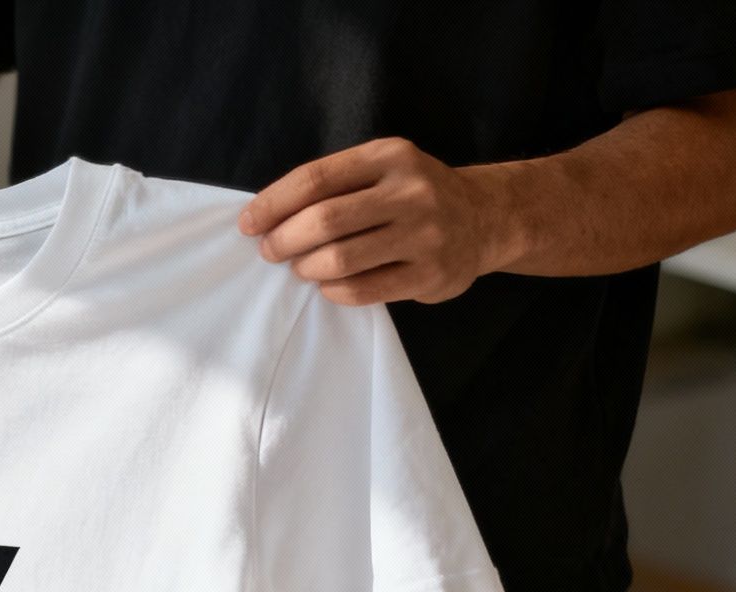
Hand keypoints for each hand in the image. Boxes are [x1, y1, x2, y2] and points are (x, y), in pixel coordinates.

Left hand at [239, 137, 521, 305]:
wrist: (487, 217)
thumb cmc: (413, 194)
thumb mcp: (382, 169)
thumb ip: (334, 184)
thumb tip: (266, 214)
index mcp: (390, 156)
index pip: (315, 179)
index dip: (273, 203)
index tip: (248, 223)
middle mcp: (411, 191)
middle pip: (324, 220)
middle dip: (284, 240)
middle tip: (270, 251)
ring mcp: (425, 234)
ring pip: (341, 259)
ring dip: (306, 267)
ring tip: (300, 268)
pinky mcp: (431, 273)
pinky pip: (363, 289)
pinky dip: (333, 290)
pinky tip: (328, 285)